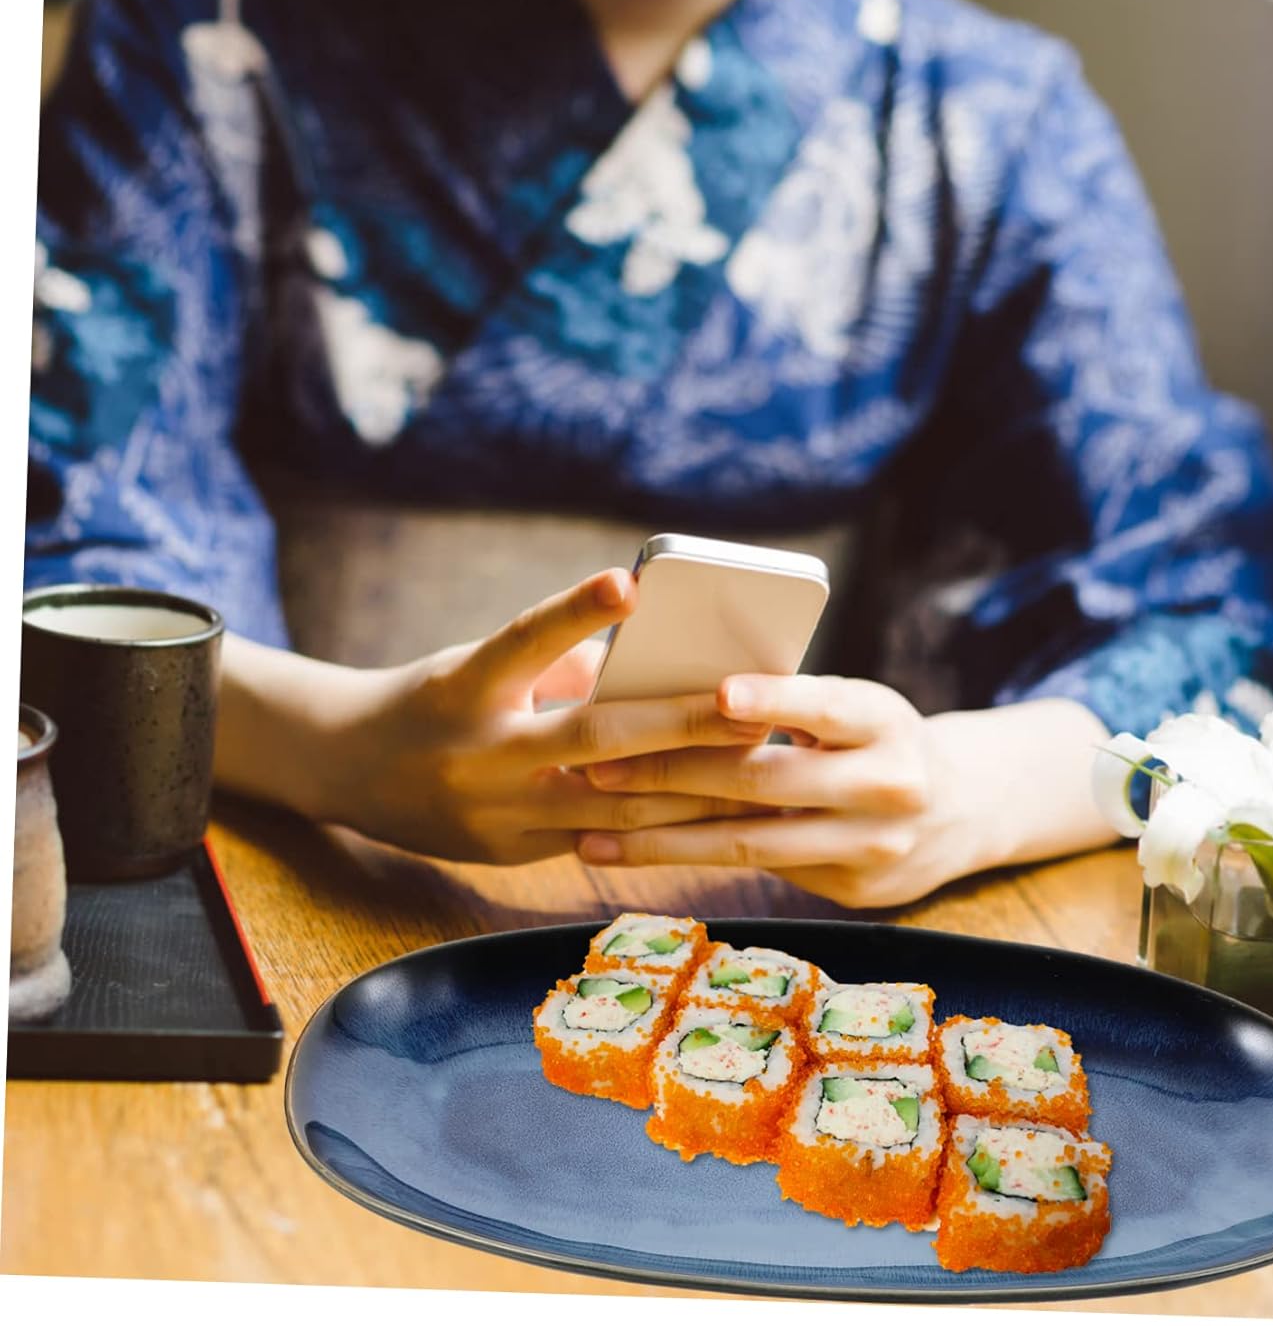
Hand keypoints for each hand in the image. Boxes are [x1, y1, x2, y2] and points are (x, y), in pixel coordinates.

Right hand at [220, 568, 767, 864]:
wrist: (349, 770)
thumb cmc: (439, 698)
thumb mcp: (480, 664)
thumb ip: (564, 666)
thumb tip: (663, 669)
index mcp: (464, 687)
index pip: (524, 641)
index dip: (575, 612)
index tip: (629, 582)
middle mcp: (477, 754)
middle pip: (593, 740)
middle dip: (682, 725)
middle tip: (753, 707)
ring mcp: (494, 814)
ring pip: (612, 806)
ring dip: (691, 789)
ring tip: (758, 765)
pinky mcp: (509, 855)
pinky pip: (601, 840)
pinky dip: (660, 825)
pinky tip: (718, 815)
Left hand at [572, 674, 984, 906]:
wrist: (964, 809)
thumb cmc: (881, 737)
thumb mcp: (858, 707)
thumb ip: (793, 706)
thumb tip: (681, 699)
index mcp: (884, 720)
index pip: (822, 707)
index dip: (770, 701)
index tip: (715, 696)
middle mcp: (888, 786)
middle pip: (766, 782)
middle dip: (672, 774)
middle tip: (596, 767)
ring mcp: (872, 848)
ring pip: (750, 844)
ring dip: (661, 838)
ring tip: (591, 833)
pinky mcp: (852, 892)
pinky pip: (757, 871)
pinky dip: (690, 858)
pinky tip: (635, 852)